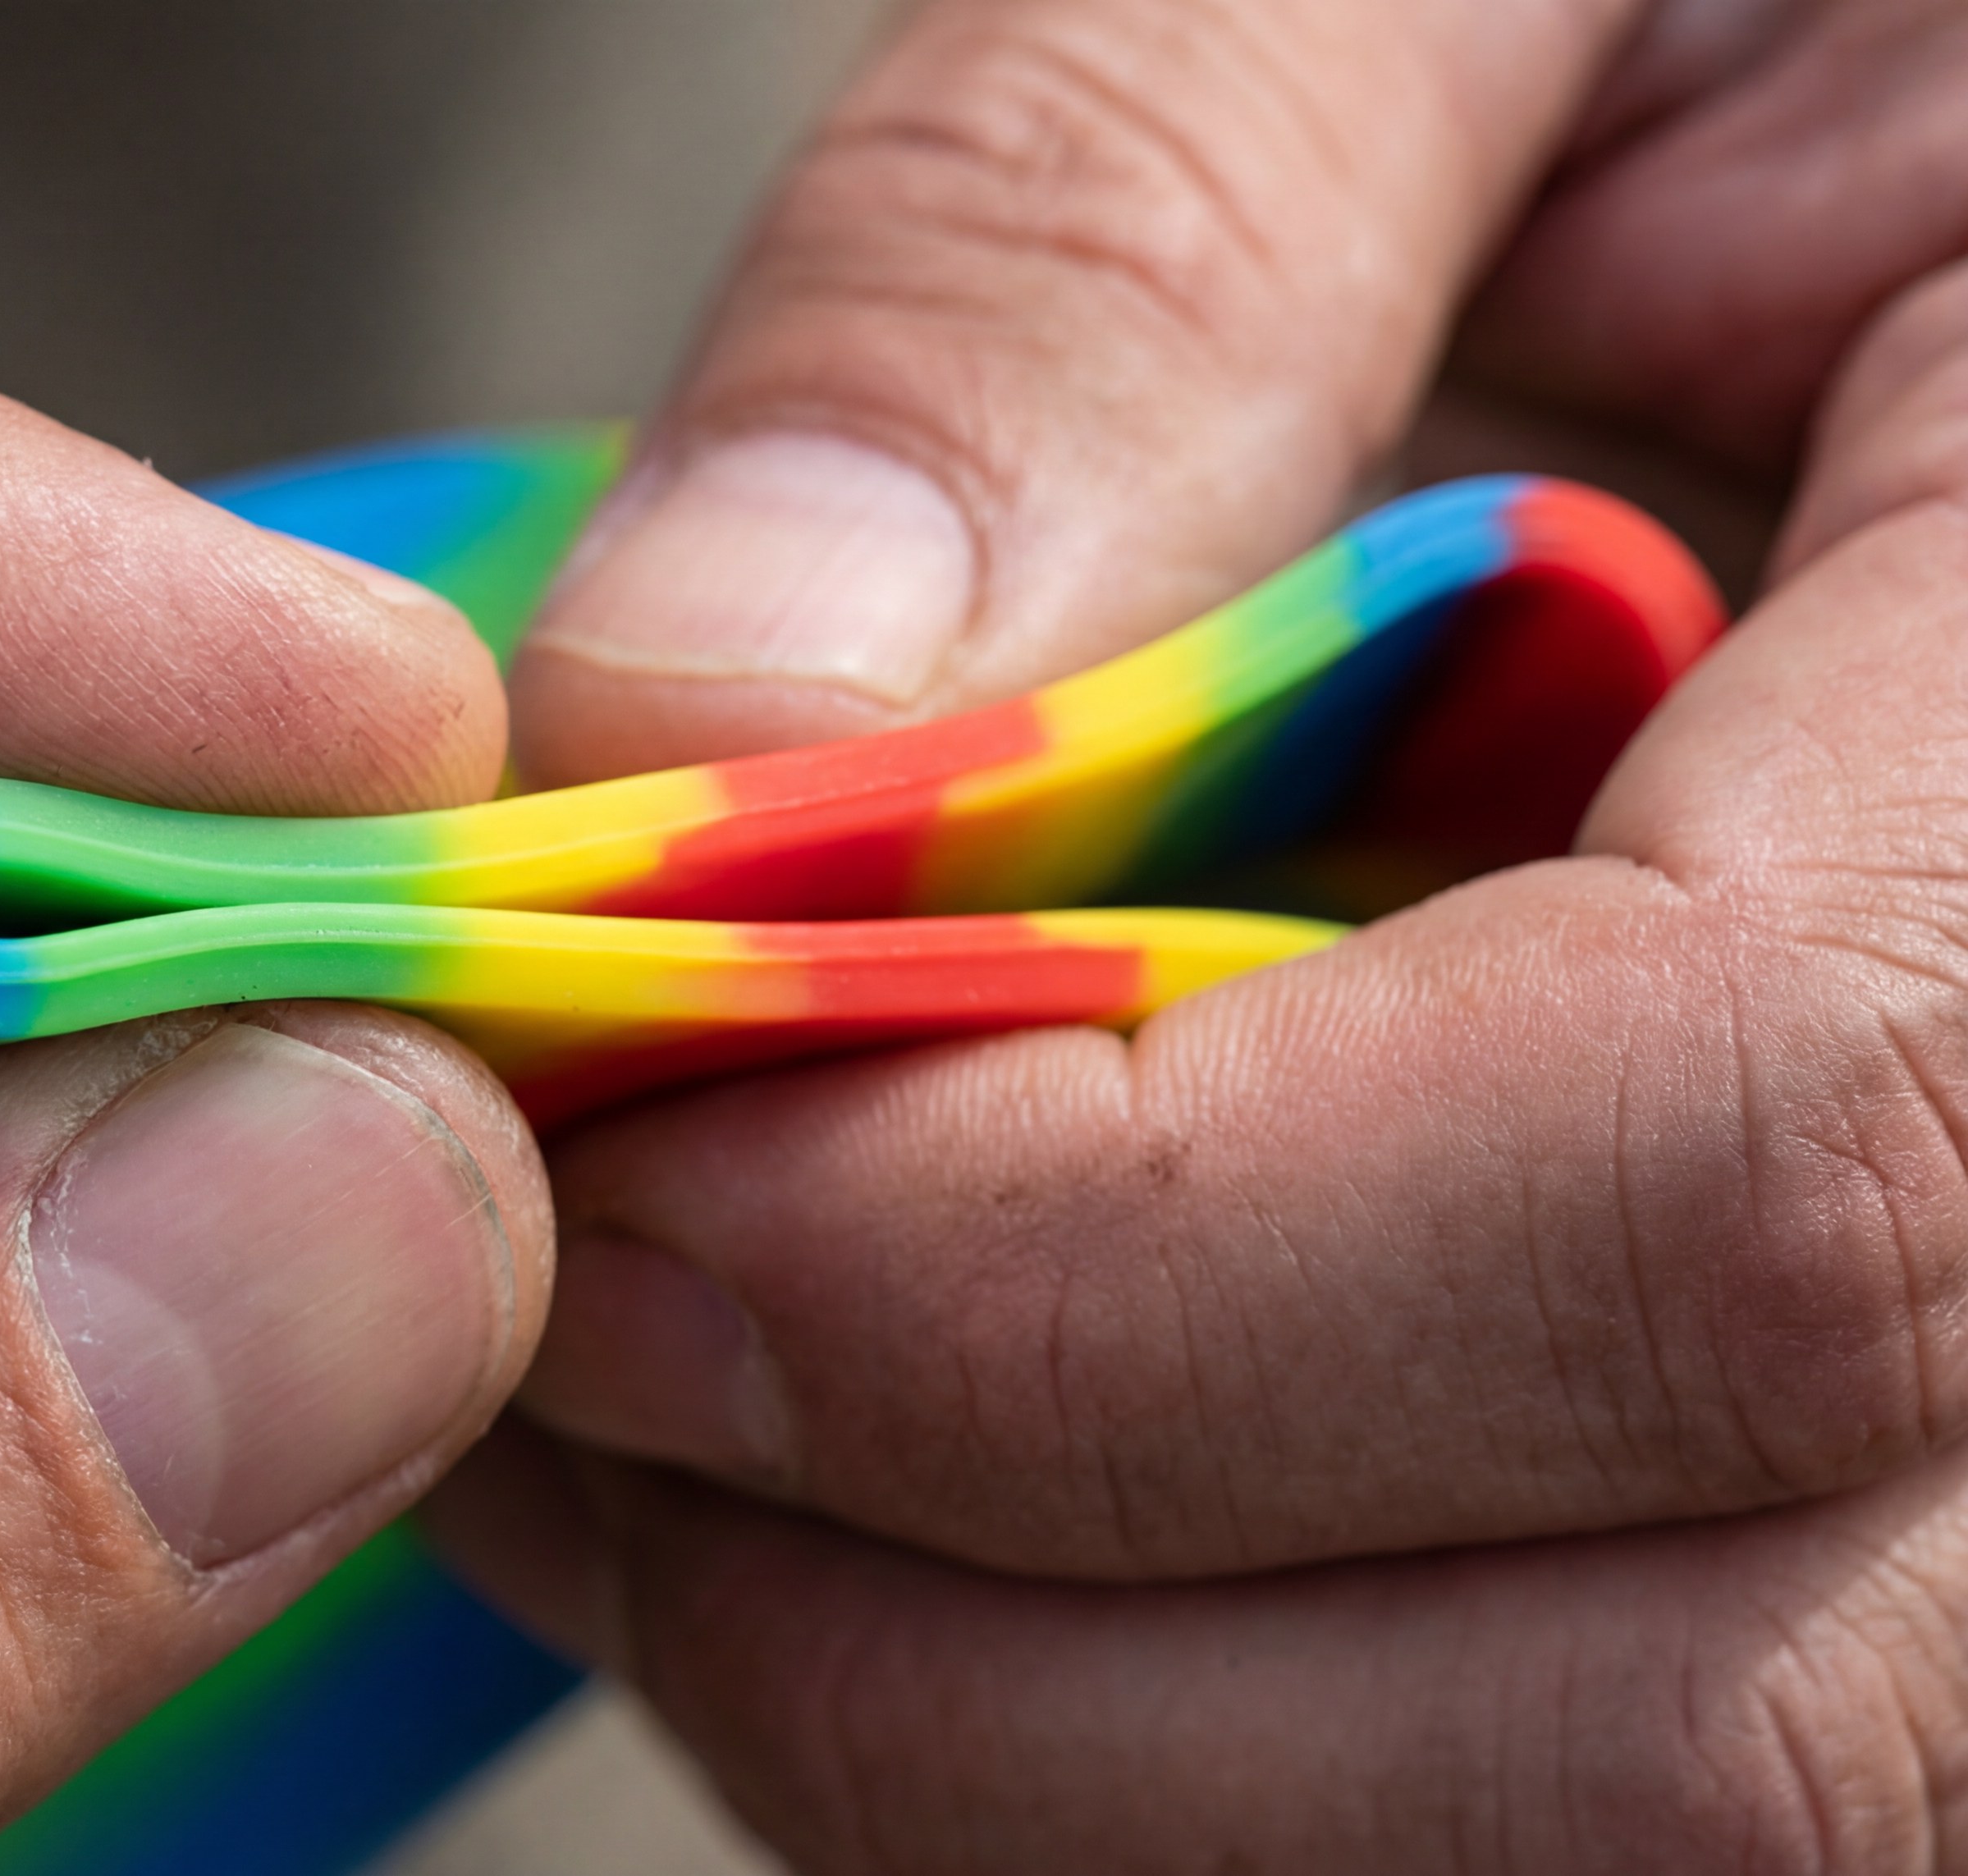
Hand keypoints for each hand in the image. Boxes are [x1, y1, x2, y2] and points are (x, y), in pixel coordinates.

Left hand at [442, 1, 1967, 1865]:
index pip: (1725, 1180)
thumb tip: (706, 716)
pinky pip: (1519, 1812)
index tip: (592, 1171)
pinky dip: (1131, 1736)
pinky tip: (888, 1480)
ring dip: (1011, 1734)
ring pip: (1575, 1859)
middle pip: (1665, 1723)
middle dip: (966, 1625)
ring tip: (678, 1426)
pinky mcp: (1899, 1534)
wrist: (1905, 165)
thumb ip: (1118, 251)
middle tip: (560, 1357)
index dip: (1057, 1264)